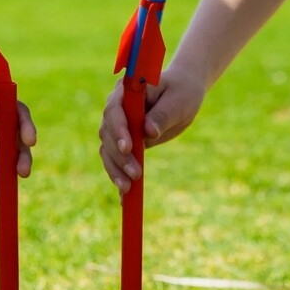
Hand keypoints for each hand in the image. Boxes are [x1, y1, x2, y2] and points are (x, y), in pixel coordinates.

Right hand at [99, 66, 205, 192]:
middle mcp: (116, 109)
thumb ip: (163, 115)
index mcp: (126, 92)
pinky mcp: (123, 142)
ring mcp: (118, 127)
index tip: (128, 148)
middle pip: (107, 134)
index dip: (118, 130)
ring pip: (107, 150)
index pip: (114, 110)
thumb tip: (149, 132)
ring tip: (128, 189)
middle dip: (119, 156)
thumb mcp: (178, 101)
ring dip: (115, 170)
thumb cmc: (181, 92)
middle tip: (135, 174)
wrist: (182, 95)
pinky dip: (118, 177)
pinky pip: (115, 161)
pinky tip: (124, 197)